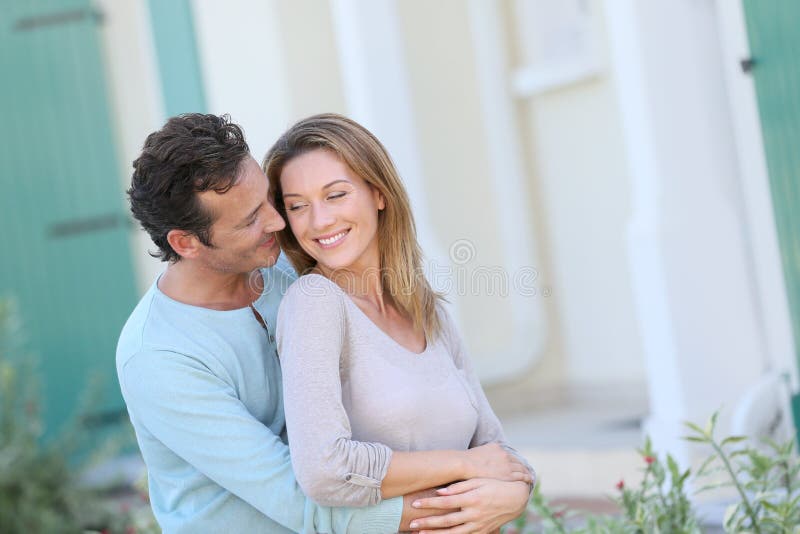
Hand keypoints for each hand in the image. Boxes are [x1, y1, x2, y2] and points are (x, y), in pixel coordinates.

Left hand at [408, 478, 529, 533]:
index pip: (446, 503)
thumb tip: (440, 491)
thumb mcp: (479, 481)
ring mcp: (478, 525)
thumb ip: (459, 486)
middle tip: (411, 524)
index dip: (430, 503)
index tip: (415, 503)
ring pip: (453, 533)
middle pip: (446, 521)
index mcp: (472, 499)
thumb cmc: (495, 485)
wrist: (515, 499)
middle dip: (427, 523)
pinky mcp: (482, 532)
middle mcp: (474, 514)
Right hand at [463, 443, 531, 483]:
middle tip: (527, 471)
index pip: (509, 455)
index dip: (514, 461)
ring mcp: (507, 464)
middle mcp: (504, 454)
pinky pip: (521, 477)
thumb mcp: (477, 451)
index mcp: (497, 447)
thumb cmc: (466, 461)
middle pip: (517, 461)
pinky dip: (526, 478)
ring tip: (529, 478)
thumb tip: (483, 456)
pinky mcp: (508, 475)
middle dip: (522, 467)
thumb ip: (484, 453)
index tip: (518, 465)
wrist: (464, 464)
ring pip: (521, 469)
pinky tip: (529, 481)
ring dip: (526, 473)